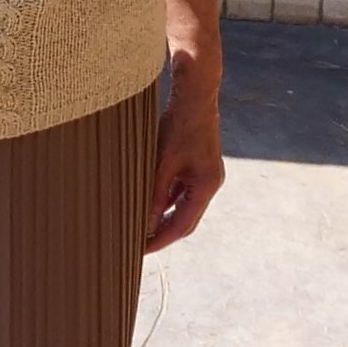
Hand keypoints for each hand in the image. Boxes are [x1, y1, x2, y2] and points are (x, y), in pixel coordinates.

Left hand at [147, 64, 224, 251]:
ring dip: (163, 216)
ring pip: (182, 206)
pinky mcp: (198, 166)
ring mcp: (205, 175)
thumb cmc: (179, 126)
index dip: (160, 240)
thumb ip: (155, 195)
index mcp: (206, 186)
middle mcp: (209, 184)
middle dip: (162, 233)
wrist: (195, 95)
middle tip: (137, 245)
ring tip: (138, 226)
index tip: (140, 251)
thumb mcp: (162, 163)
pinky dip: (166, 199)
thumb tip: (144, 224)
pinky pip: (182, 191)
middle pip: (185, 220)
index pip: (182, 225)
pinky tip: (147, 202)